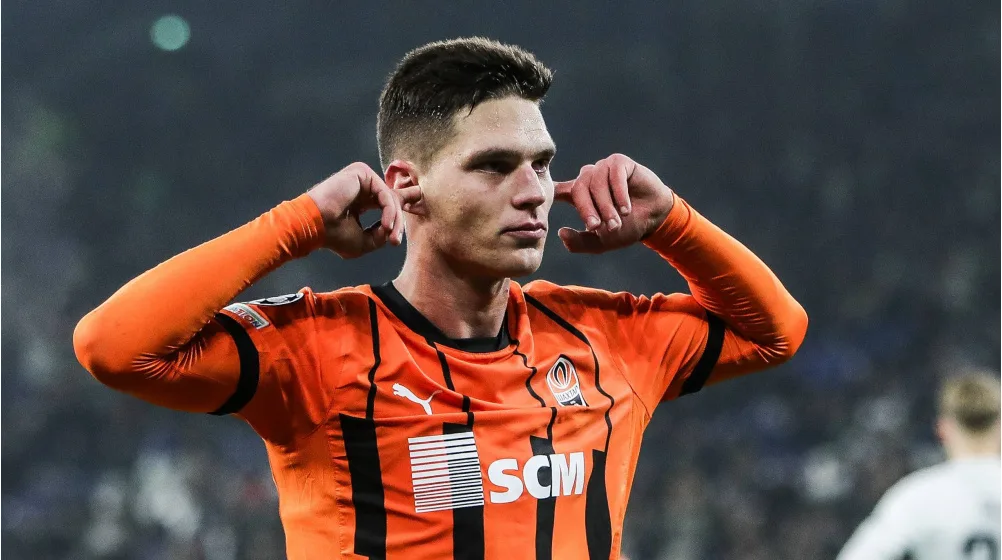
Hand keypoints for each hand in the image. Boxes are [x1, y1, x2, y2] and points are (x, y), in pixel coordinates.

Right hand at [307, 162, 422, 258]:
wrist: (314, 226)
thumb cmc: (333, 236)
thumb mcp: (364, 242)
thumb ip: (381, 235)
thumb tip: (394, 229)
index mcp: (360, 200)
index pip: (386, 200)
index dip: (403, 204)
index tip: (418, 205)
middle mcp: (361, 187)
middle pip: (392, 199)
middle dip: (400, 220)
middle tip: (396, 240)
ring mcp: (361, 178)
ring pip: (390, 198)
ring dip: (395, 220)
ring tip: (391, 238)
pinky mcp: (362, 172)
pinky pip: (384, 193)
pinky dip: (389, 212)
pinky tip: (386, 226)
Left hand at [554, 154, 673, 253]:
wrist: (654, 219)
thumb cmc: (626, 228)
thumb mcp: (600, 242)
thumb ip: (579, 242)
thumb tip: (560, 232)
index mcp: (579, 195)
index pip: (558, 190)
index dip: (549, 192)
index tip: (536, 197)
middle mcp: (589, 178)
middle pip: (579, 189)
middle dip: (588, 210)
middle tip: (598, 227)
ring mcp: (603, 168)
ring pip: (597, 183)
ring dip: (606, 205)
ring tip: (618, 221)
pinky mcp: (619, 163)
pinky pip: (614, 174)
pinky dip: (619, 193)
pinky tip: (626, 208)